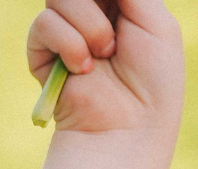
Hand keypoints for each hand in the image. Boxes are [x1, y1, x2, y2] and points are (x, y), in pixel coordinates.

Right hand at [27, 0, 183, 136]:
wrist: (132, 127)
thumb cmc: (154, 80)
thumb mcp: (154, 20)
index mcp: (119, 4)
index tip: (113, 2)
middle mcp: (91, 14)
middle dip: (96, 1)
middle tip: (115, 29)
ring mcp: (65, 31)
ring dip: (88, 24)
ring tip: (105, 54)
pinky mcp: (43, 52)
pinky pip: (44, 23)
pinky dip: (69, 45)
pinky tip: (84, 69)